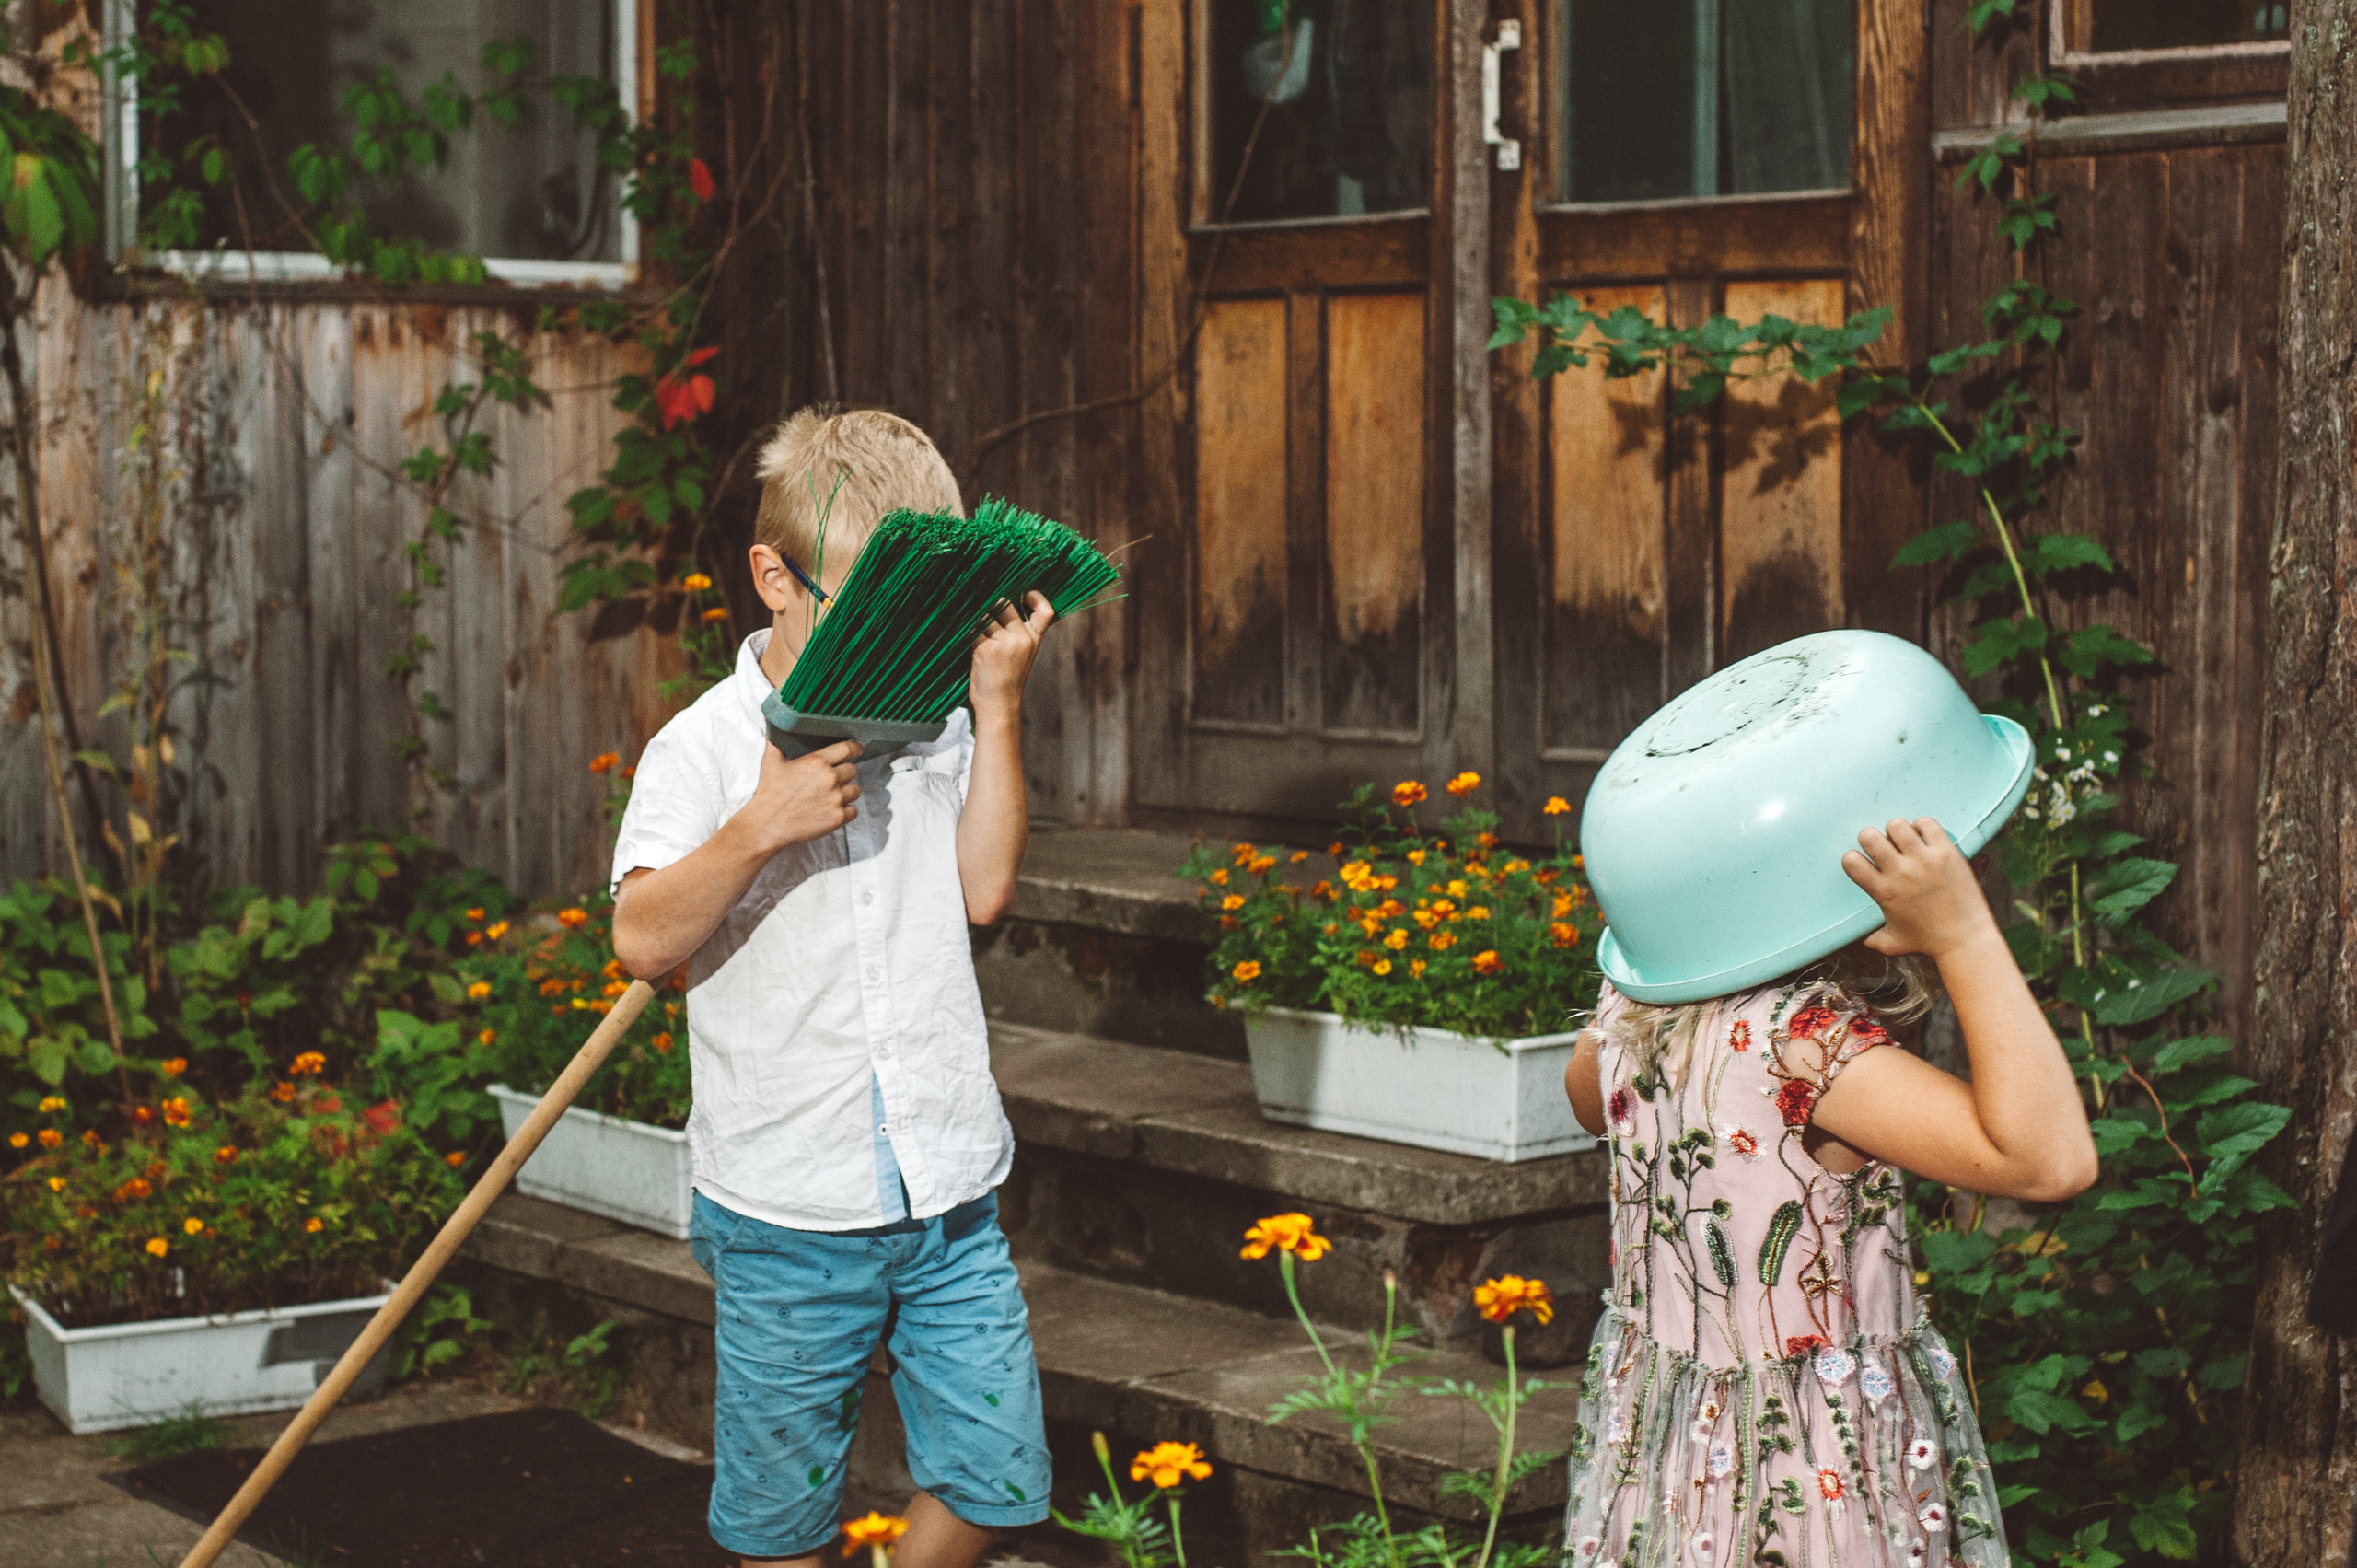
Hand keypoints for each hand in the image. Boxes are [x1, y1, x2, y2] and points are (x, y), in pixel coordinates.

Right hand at [736, 737, 862, 851]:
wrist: (767, 824)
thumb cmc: (769, 793)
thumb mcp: (770, 761)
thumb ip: (776, 740)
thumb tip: (771, 720)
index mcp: (817, 762)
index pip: (847, 748)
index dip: (855, 748)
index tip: (858, 750)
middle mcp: (830, 778)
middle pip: (852, 770)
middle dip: (843, 774)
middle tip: (830, 781)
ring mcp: (835, 799)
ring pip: (855, 791)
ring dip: (846, 793)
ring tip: (829, 797)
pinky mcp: (838, 817)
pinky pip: (854, 811)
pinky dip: (846, 811)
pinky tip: (831, 810)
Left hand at [969, 591, 1055, 719]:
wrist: (999, 706)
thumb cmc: (1006, 681)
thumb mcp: (1021, 655)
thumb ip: (1015, 634)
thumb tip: (994, 606)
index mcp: (1033, 639)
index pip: (1045, 612)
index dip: (1036, 599)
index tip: (1026, 593)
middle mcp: (1022, 638)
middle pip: (1004, 605)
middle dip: (990, 605)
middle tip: (977, 606)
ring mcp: (1005, 642)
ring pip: (985, 615)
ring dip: (974, 618)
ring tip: (964, 620)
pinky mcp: (987, 648)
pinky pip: (973, 629)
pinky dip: (965, 629)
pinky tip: (960, 632)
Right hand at [1841, 816, 2000, 961]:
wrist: (1965, 940)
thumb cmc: (1928, 943)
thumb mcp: (1892, 943)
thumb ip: (1871, 939)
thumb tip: (1860, 938)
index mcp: (1883, 891)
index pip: (1851, 861)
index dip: (1853, 858)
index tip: (1864, 863)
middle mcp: (1900, 873)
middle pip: (1869, 836)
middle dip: (1872, 838)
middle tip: (1884, 848)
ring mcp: (1924, 861)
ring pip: (1897, 825)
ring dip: (1897, 831)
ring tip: (1906, 842)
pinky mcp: (1946, 853)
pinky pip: (1927, 824)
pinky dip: (1923, 826)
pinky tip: (1925, 839)